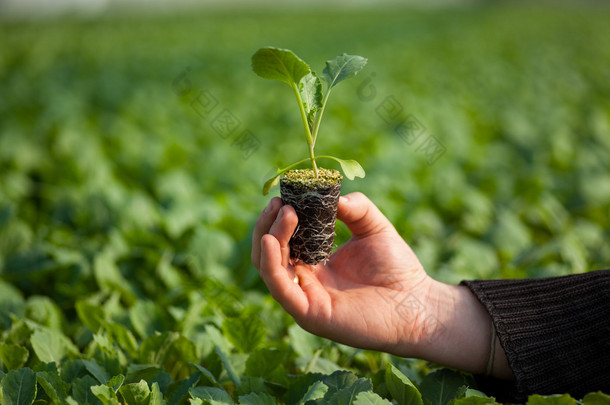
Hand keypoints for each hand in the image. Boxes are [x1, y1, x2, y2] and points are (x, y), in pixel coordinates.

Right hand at [251, 192, 512, 378]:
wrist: (418, 304)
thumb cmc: (398, 269)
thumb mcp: (375, 228)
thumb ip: (356, 209)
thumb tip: (333, 196)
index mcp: (316, 264)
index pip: (284, 240)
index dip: (279, 218)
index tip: (285, 195)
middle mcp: (305, 281)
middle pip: (269, 253)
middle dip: (269, 225)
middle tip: (279, 202)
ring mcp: (305, 298)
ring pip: (269, 267)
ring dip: (269, 237)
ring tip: (285, 213)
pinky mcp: (310, 314)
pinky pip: (280, 288)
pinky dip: (271, 263)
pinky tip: (271, 240)